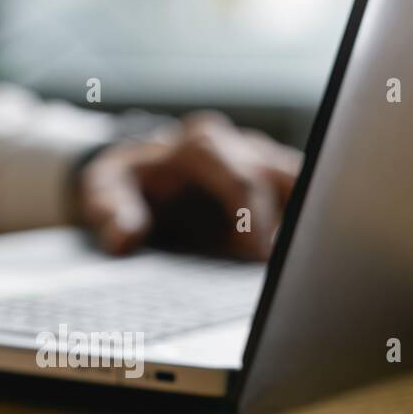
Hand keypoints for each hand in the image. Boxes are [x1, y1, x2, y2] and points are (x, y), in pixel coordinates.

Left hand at [72, 112, 301, 259]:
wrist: (133, 171)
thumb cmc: (123, 183)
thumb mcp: (105, 193)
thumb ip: (113, 213)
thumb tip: (123, 241)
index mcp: (199, 145)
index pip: (240, 177)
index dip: (254, 217)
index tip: (261, 255)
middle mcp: (239, 145)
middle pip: (280, 178)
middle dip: (292, 221)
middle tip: (294, 268)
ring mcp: (262, 160)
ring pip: (302, 184)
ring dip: (307, 221)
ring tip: (307, 267)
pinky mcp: (275, 181)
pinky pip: (303, 198)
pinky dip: (307, 226)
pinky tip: (304, 261)